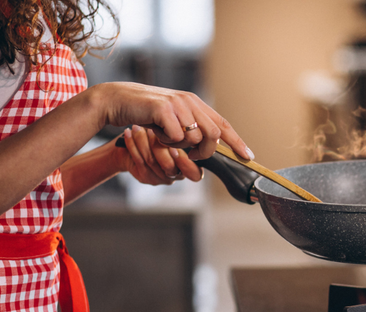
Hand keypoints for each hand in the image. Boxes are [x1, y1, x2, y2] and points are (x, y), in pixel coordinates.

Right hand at [97, 82, 253, 160]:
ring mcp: (178, 104)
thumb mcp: (172, 119)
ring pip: (195, 138)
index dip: (236, 141)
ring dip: (180, 146)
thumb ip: (191, 127)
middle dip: (204, 152)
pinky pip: (177, 137)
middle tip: (190, 156)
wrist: (117, 101)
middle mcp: (190, 101)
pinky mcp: (164, 109)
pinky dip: (167, 142)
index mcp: (195, 103)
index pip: (222, 124)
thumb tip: (210, 146)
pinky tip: (157, 133)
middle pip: (214, 135)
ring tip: (165, 138)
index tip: (248, 156)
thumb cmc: (143, 113)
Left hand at [114, 125, 203, 184]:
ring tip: (137, 126)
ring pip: (151, 161)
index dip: (185, 161)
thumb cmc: (161, 135)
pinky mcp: (144, 176)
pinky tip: (129, 132)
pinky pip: (138, 160)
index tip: (174, 144)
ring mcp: (160, 178)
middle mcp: (177, 174)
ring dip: (143, 141)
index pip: (195, 174)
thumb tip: (200, 124)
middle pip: (170, 167)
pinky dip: (132, 144)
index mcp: (191, 167)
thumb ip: (193, 132)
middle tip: (153, 131)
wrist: (136, 146)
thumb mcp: (181, 132)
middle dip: (160, 147)